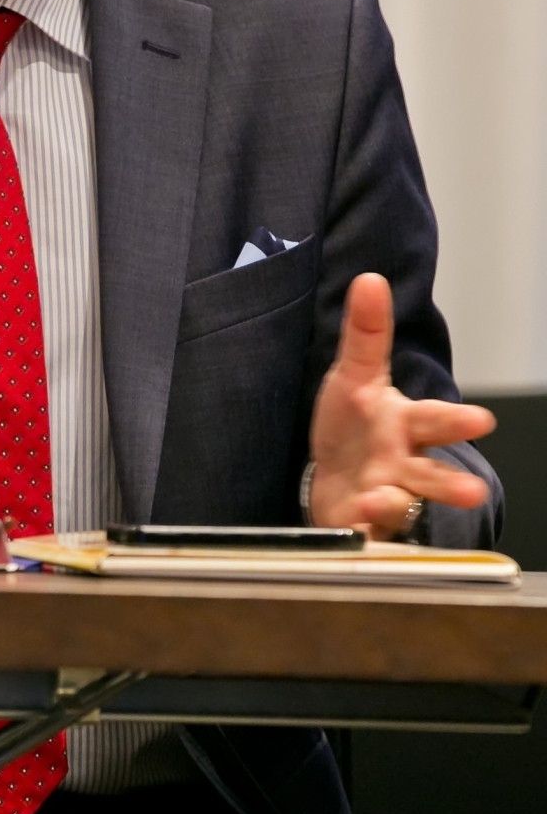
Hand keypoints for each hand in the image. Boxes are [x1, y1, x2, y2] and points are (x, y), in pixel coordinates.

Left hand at [307, 272, 492, 539]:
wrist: (330, 479)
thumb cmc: (353, 428)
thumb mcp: (353, 377)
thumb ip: (366, 334)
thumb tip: (370, 280)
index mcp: (404, 425)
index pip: (433, 420)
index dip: (455, 421)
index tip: (482, 421)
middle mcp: (402, 463)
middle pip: (430, 473)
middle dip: (450, 482)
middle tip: (472, 492)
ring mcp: (385, 497)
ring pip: (402, 505)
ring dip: (395, 505)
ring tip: (383, 502)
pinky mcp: (362, 526)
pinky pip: (366, 533)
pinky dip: (362, 532)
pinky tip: (355, 528)